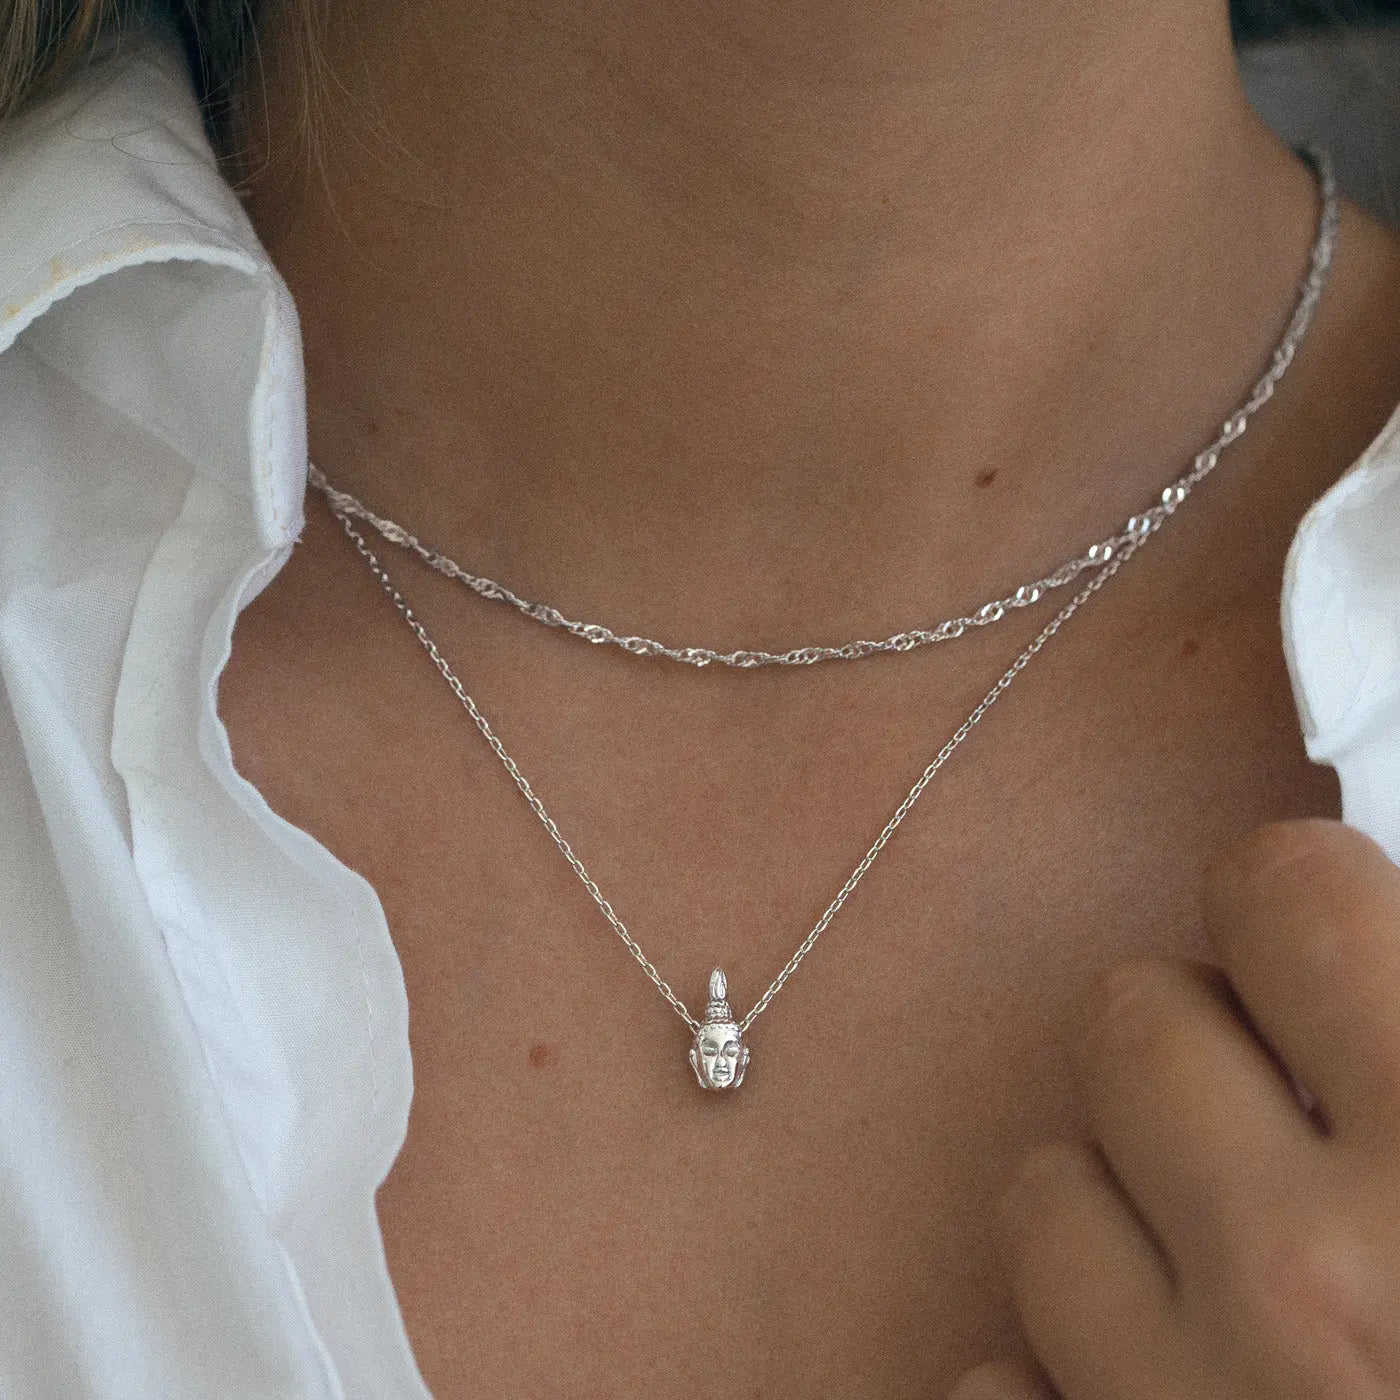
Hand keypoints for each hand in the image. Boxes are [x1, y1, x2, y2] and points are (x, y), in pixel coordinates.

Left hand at [951, 819, 1399, 1399]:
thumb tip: (1350, 945)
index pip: (1286, 899)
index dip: (1300, 899)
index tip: (1310, 936)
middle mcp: (1307, 1287)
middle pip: (1128, 1021)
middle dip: (1194, 1041)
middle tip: (1279, 1109)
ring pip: (1043, 1192)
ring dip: (1121, 1208)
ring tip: (1232, 1265)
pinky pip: (997, 1374)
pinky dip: (1069, 1372)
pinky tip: (1176, 1387)